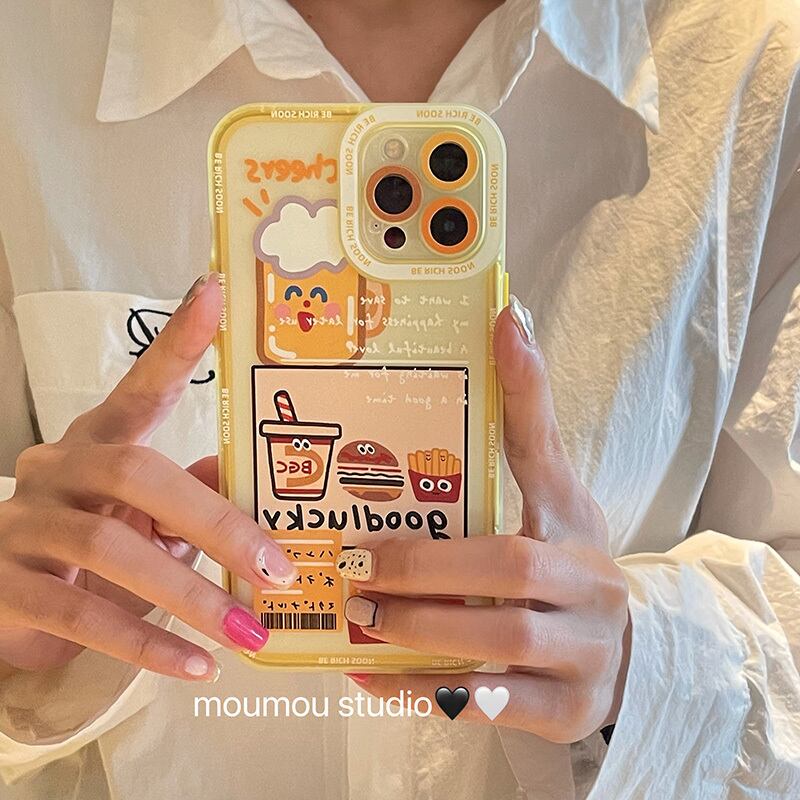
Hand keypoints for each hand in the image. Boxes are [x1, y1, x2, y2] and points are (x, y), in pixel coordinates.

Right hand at [0, 274, 295, 680]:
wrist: (7, 603)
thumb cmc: (90, 549)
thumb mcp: (140, 516)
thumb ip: (186, 492)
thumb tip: (238, 475)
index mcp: (100, 440)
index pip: (142, 383)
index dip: (176, 340)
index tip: (212, 293)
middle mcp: (58, 468)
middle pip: (138, 475)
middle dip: (216, 524)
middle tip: (276, 570)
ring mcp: (25, 523)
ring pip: (109, 547)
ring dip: (189, 595)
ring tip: (247, 631)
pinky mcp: (3, 584)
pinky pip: (79, 613)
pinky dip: (144, 642)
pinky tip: (194, 663)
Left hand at [340, 296, 630, 741]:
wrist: (623, 654)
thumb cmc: (570, 566)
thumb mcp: (553, 503)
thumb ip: (522, 430)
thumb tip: (506, 325)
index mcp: (575, 523)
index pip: (545, 451)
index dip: (525, 394)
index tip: (502, 328)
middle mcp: (590, 583)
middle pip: (507, 564)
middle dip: (424, 565)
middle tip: (355, 563)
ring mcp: (583, 653)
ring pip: (499, 641)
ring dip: (418, 628)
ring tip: (356, 615)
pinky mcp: (564, 711)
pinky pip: (486, 704)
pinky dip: (423, 691)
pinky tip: (370, 675)